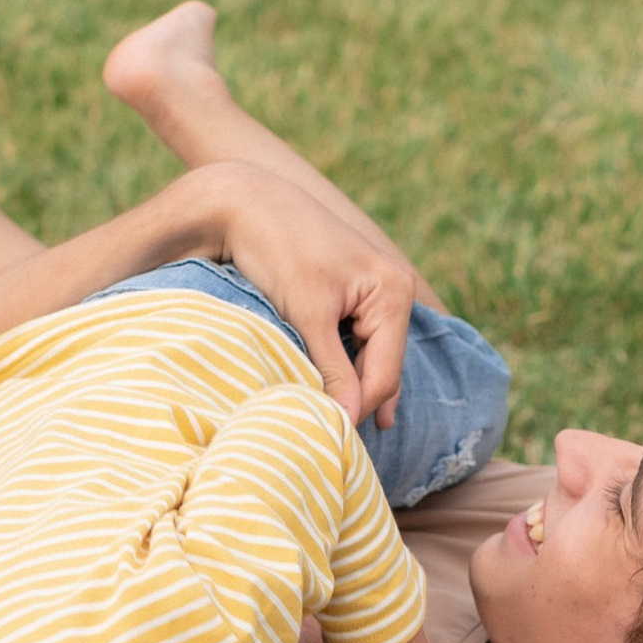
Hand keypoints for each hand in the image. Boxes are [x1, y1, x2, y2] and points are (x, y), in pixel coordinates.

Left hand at [219, 170, 416, 431]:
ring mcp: (378, 292)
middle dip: (357, 400)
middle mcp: (395, 291)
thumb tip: (350, 418)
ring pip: (368, 357)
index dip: (357, 409)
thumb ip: (332, 368)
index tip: (328, 439)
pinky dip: (340, 364)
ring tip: (326, 420)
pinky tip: (325, 387)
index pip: (383, 373)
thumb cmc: (279, 249)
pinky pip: (356, 341)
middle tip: (330, 441)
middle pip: (381, 367)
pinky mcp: (356, 293)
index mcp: (393, 292)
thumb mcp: (307, 314)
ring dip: (347, 384)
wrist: (247, 202)